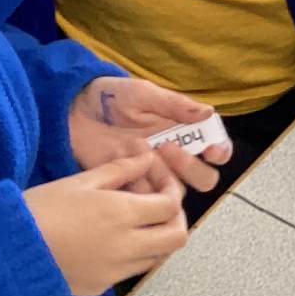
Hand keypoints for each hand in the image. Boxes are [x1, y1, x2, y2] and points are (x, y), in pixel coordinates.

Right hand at [24, 152, 189, 295]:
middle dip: (175, 218)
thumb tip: (146, 158)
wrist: (7, 253)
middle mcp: (127, 246)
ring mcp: (116, 270)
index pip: (170, 205)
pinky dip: (133, 254)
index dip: (171, 188)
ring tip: (134, 220)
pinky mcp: (102, 286)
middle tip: (158, 203)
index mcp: (122, 214)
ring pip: (157, 256)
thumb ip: (119, 169)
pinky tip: (111, 238)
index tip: (158, 178)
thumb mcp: (80, 181)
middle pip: (176, 237)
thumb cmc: (39, 210)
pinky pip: (131, 270)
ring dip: (156, 237)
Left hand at [68, 75, 227, 193]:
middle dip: (191, 167)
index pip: (217, 148)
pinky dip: (141, 189)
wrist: (74, 112)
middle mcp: (176, 157)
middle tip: (167, 147)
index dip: (220, 152)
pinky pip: (147, 201)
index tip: (210, 150)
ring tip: (139, 153)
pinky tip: (127, 169)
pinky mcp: (133, 187)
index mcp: (186, 131)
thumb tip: (208, 112)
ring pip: (178, 193)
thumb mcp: (143, 94)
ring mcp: (155, 175)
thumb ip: (174, 104)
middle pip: (204, 179)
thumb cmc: (112, 98)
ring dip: (164, 177)